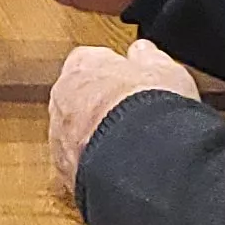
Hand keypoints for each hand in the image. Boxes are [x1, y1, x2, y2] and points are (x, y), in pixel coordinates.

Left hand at [47, 40, 203, 186]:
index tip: (131, 81)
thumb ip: (149, 58)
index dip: (114, 72)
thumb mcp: (164, 70)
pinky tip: (121, 170)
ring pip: (76, 134)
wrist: (139, 158)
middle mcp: (62, 101)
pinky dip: (96, 167)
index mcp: (82, 67)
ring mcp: (60, 138)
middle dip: (102, 107)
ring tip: (131, 147)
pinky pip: (79, 165)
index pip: (90, 60)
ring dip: (97, 139)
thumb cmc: (149, 108)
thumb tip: (145, 52)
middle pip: (78, 98)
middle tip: (133, 115)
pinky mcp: (66, 172)